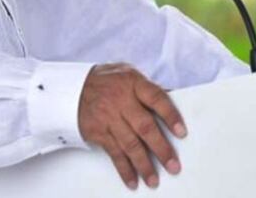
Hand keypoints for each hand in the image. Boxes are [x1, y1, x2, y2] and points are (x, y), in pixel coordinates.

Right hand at [77, 63, 186, 190]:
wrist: (73, 88)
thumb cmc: (108, 81)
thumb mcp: (129, 75)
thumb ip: (149, 89)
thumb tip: (175, 98)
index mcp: (133, 83)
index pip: (156, 98)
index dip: (171, 115)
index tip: (182, 132)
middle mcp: (121, 100)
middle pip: (145, 127)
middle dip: (161, 149)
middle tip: (173, 165)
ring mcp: (109, 118)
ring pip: (130, 144)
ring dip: (143, 165)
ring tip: (154, 179)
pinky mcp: (99, 132)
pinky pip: (114, 153)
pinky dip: (124, 169)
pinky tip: (133, 180)